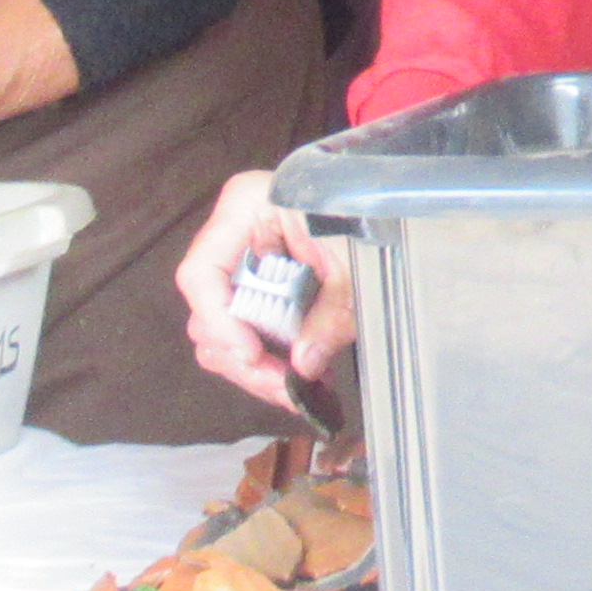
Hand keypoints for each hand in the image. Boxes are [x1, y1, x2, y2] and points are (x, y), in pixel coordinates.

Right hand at [172, 167, 348, 417]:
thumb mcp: (357, 263)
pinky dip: (271, 360)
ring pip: (222, 332)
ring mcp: (243, 263)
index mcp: (247, 208)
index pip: (202, 274)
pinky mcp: (260, 289)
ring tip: (293, 388)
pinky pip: (249, 331)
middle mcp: (235, 235)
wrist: (389, 201)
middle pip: (209, 312)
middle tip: (282, 386)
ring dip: (254, 368)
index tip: (251, 354)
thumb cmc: (370, 211)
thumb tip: (304, 364)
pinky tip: (300, 377)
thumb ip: (332, 313)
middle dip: (243, 359)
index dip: (220, 321)